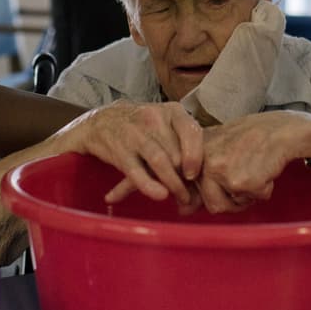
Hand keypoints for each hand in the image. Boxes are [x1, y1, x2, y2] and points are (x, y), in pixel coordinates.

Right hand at [64, 100, 203, 204]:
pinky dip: (150, 186)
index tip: (196, 174)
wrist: (103, 121)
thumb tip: (207, 173)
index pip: (191, 131)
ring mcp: (135, 134)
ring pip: (161, 162)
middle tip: (193, 192)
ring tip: (182, 198)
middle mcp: (154, 118)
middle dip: (186, 176)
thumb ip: (184, 141)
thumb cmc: (145, 127)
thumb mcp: (167, 123)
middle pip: (177, 152)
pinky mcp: (120, 151)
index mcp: (171, 111)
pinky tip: (160, 196)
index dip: (196, 155)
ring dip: (174, 184)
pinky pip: (138, 172)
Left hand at [192, 112, 310, 212]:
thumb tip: (182, 211)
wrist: (279, 129)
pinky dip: (263, 191)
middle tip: (245, 178)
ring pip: (229, 207)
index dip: (210, 194)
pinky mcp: (242, 182)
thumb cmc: (250, 138)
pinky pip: (252, 201)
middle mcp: (205, 162)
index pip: (192, 190)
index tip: (225, 184)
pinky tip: (265, 171)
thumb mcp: (219, 150)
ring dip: (245, 198)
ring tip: (254, 173)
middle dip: (231, 200)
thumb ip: (200, 180)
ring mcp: (222, 172)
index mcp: (195, 153)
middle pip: (212, 204)